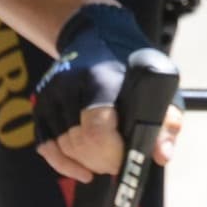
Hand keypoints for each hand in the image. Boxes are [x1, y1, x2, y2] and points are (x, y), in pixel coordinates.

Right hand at [33, 4, 181, 181]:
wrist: (96, 35)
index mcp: (101, 80)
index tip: (125, 160)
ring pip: (63, 147)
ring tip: (106, 161)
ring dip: (85, 163)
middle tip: (118, 163)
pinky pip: (46, 145)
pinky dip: (63, 164)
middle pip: (79, 143)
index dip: (111, 154)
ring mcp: (52, 96)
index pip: (97, 130)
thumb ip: (165, 121)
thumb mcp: (159, 82)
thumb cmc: (133, 63)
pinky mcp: (41, 105)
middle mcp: (70, 87)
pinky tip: (82, 171)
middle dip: (101, 162)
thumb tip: (162, 156)